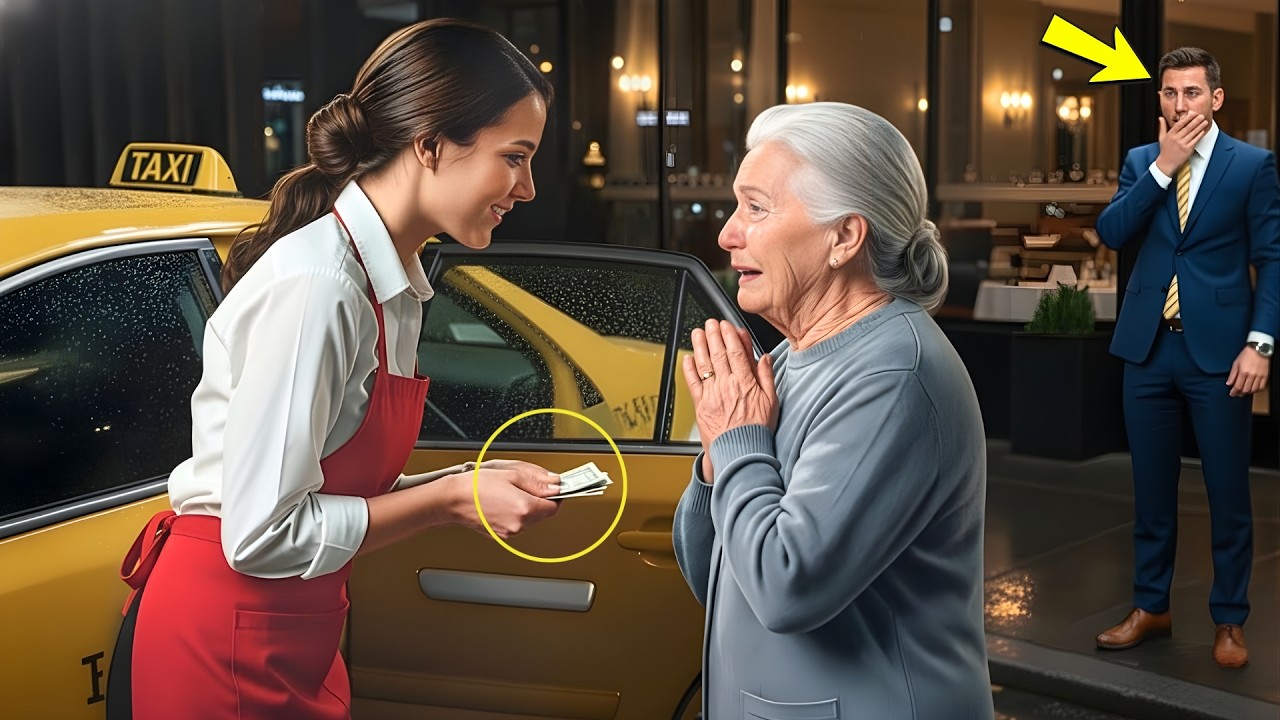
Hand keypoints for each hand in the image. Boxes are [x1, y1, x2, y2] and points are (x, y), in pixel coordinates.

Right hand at [451, 462, 559, 538]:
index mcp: (524, 508)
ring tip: (511, 492)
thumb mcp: (511, 474)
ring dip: (528, 507)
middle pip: (543, 514)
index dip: (556, 495)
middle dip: (541, 500)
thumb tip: (555, 484)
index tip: (553, 488)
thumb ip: (537, 480)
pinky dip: (516, 514)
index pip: (554, 506)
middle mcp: (519, 524)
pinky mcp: (501, 535)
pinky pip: (517, 524)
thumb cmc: (476, 485)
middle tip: (528, 485)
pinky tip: (504, 502)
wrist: (452, 499)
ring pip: (531, 519)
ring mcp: (509, 532)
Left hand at [682, 319, 776, 482]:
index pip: (736, 352)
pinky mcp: (700, 405)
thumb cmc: (756, 430)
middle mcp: (727, 386)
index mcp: (745, 383)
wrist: (740, 452)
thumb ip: (767, 377)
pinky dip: (689, 369)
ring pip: (704, 364)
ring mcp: (712, 394)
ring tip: (697, 333)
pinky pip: (692, 383)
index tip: (726, 325)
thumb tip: (765, 358)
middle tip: (710, 323)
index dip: (730, 336)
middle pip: (718, 354)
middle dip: (713, 335)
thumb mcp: (771, 402)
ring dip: (700, 346)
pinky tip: (687, 358)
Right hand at [1155, 113, 1207, 177]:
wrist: (1166, 164)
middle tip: (1201, 115)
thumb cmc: (1165, 151)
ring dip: (1200, 126)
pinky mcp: (1187, 149)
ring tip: (1204, 121)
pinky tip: (1203, 130)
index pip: (1179, 124)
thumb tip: (1160, 118)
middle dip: (1195, 120)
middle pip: (1188, 127)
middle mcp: (1176, 139)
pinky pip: (1195, 140)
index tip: (1192, 114)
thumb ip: (1162, 127)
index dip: (1187, 118)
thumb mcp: (1161, 138)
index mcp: (1170, 135)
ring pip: (1193, 133)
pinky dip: (1199, 134)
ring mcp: (1182, 144)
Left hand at [1227, 345, 1270, 396]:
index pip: (1238, 386)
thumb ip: (1232, 374)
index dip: (1234, 392)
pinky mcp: (1265, 376)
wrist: (1259, 349)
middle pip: (1245, 389)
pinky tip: (1253, 389)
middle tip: (1237, 394)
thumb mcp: (1236, 363)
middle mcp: (1251, 375)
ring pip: (1253, 389)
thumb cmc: (1246, 354)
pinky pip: (1262, 387)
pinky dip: (1257, 390)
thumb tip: (1229, 383)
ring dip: (1248, 392)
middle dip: (1240, 393)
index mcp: (1243, 372)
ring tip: (1244, 392)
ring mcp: (1259, 376)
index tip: (1232, 393)